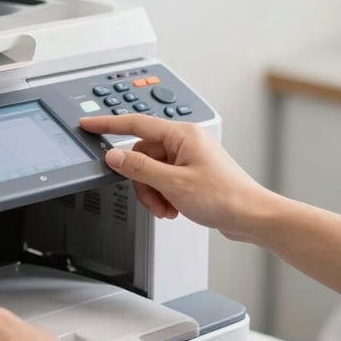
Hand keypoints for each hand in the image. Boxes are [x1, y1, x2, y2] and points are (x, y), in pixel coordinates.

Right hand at [80, 114, 269, 239]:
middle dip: (142, 181)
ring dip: (154, 192)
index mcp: (182, 135)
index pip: (135, 124)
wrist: (251, 216)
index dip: (108, 125)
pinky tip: (175, 208)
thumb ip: (140, 167)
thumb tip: (115, 156)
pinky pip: (164, 179)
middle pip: (142, 154)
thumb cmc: (225, 197)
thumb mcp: (174, 183)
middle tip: (154, 200)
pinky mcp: (192, 173)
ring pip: (152, 170)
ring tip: (168, 208)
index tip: (89, 124)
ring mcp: (190, 157)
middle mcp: (186, 142)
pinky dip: (164, 195)